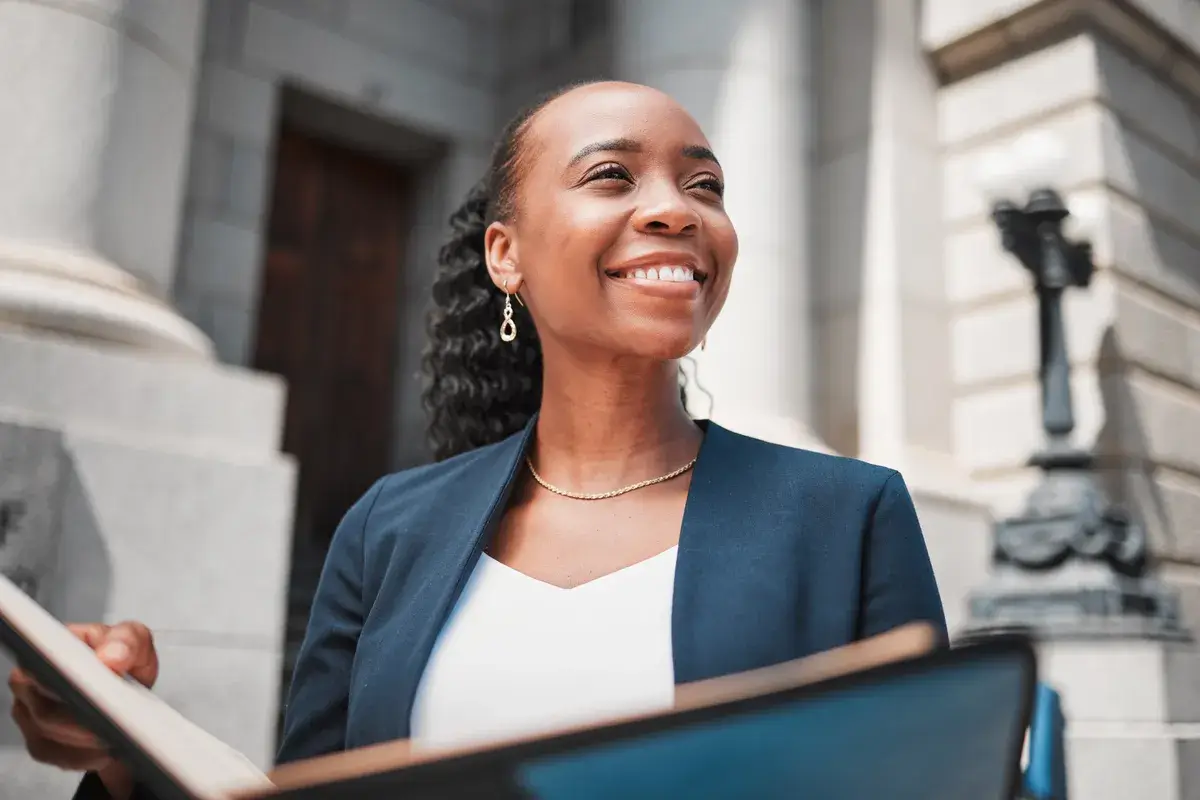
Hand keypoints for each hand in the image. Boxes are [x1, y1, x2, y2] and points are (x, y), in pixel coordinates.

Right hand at [8, 621, 157, 793]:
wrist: (127, 685)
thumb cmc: (122, 657)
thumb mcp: (134, 639)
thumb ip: (125, 641)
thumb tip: (110, 658)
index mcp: (47, 651)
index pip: (45, 671)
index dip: (68, 685)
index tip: (95, 696)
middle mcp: (30, 683)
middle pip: (45, 710)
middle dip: (80, 722)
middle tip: (113, 726)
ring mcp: (30, 713)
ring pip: (47, 736)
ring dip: (82, 744)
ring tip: (113, 740)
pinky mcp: (40, 739)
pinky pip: (53, 755)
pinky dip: (81, 757)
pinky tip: (105, 754)